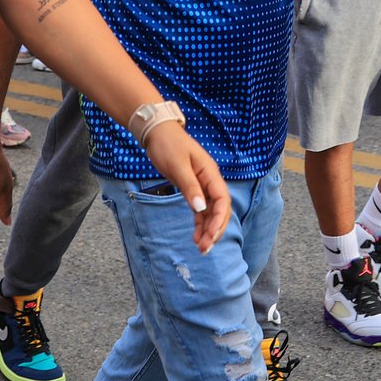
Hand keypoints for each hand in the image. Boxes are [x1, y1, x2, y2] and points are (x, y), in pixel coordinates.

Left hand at [141, 123, 230, 253]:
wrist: (157, 132)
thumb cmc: (168, 145)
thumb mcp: (178, 166)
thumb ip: (189, 187)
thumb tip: (201, 208)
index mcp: (210, 173)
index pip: (222, 199)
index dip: (219, 219)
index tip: (210, 235)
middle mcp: (209, 180)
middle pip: (220, 209)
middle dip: (215, 229)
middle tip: (206, 248)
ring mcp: (202, 185)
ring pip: (210, 212)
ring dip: (208, 229)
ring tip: (201, 248)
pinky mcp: (192, 188)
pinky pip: (200, 209)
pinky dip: (199, 223)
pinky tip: (196, 236)